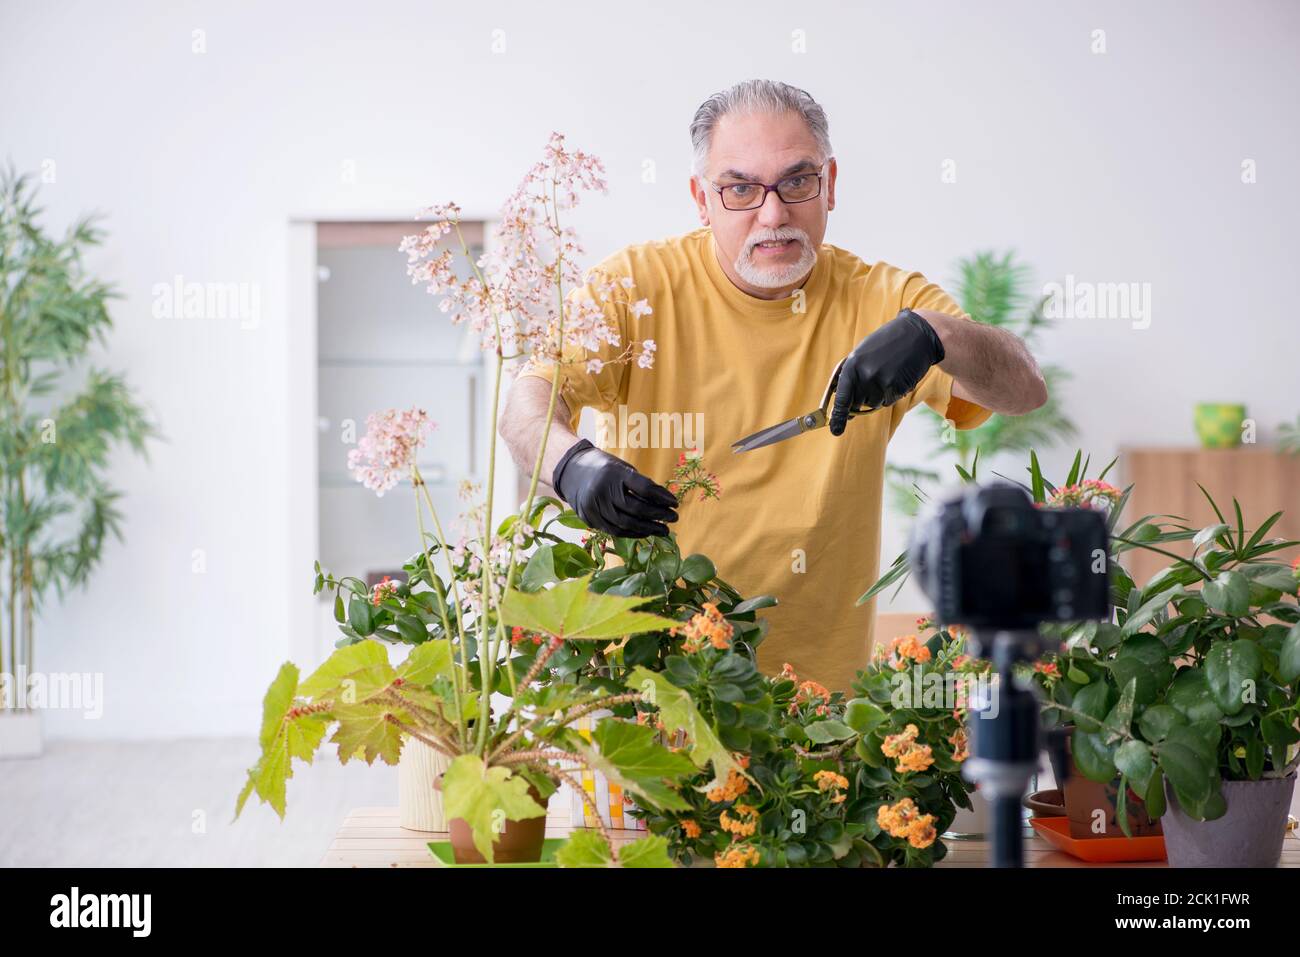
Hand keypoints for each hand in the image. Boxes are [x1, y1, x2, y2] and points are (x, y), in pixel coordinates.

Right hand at [551, 438, 678, 537]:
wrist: (570, 471)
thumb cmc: (603, 468)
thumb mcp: (621, 467)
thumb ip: (639, 483)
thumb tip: (663, 501)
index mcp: (614, 473)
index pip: (644, 488)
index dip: (662, 497)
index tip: (675, 502)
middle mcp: (603, 490)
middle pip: (636, 508)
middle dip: (658, 515)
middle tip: (674, 518)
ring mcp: (594, 506)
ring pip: (626, 523)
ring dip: (648, 529)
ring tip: (663, 530)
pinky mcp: (590, 518)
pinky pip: (615, 531)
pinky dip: (633, 534)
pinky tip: (645, 532)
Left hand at [828, 308, 945, 435]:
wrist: (917, 334)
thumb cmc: (887, 343)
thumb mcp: (862, 353)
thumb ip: (852, 374)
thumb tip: (842, 402)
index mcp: (852, 366)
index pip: (842, 398)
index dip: (838, 416)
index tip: (835, 430)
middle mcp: (865, 376)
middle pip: (858, 404)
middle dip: (861, 399)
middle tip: (872, 383)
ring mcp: (882, 382)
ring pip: (874, 404)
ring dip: (878, 395)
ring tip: (887, 373)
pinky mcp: (897, 387)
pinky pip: (889, 400)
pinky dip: (891, 393)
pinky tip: (897, 375)